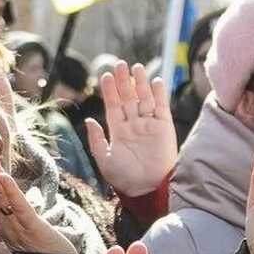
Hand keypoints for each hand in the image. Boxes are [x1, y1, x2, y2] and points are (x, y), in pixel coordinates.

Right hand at [0, 131, 75, 253]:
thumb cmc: (44, 249)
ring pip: (0, 194)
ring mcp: (15, 225)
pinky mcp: (32, 229)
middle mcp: (3, 221)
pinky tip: (4, 176)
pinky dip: (10, 191)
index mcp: (1, 218)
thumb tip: (19, 188)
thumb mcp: (27, 224)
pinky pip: (18, 208)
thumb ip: (19, 207)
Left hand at [84, 62, 177, 197]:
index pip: (113, 106)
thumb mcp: (104, 159)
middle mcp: (133, 125)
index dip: (110, 91)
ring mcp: (149, 125)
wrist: (147, 188)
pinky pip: (161, 108)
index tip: (105, 75)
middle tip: (120, 64)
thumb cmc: (124, 177)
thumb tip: (88, 120)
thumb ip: (97, 140)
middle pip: (128, 98)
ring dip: (140, 83)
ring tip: (136, 67)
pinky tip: (155, 81)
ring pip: (144, 99)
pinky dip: (159, 94)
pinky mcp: (164, 128)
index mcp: (118, 131)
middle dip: (124, 82)